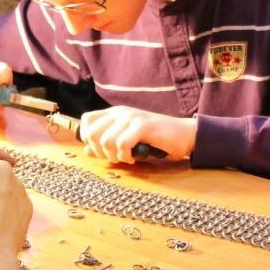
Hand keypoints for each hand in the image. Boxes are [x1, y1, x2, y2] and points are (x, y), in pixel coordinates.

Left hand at [79, 106, 194, 162]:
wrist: (184, 135)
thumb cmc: (155, 141)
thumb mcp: (127, 143)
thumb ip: (107, 145)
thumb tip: (86, 150)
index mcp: (114, 113)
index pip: (86, 120)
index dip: (87, 138)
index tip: (101, 151)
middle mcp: (120, 112)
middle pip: (92, 133)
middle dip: (100, 152)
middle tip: (115, 158)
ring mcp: (131, 116)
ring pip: (105, 141)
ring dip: (114, 156)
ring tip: (127, 158)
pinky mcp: (142, 125)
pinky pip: (122, 144)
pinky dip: (126, 156)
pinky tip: (135, 157)